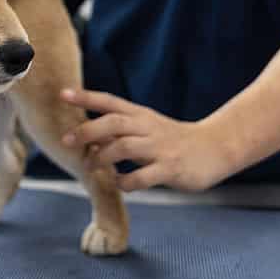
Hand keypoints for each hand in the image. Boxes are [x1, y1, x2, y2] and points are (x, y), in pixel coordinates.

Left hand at [60, 89, 234, 192]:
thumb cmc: (174, 140)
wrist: (217, 147)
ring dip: (102, 157)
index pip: (109, 102)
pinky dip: (125, 182)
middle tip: (68, 141)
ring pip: (124, 147)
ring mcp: (160, 148)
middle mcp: (148, 128)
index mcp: (141, 115)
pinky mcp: (170, 169)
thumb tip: (87, 141)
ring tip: (92, 166)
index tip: (62, 94)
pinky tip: (119, 184)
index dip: (85, 97)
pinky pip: (142, 177)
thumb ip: (120, 132)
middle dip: (87, 130)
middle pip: (113, 122)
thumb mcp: (147, 128)